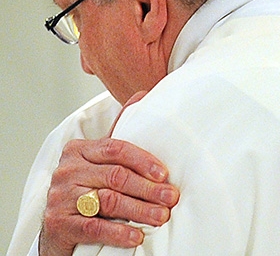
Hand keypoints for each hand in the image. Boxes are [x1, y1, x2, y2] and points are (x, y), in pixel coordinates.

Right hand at [39, 93, 179, 255]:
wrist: (57, 228)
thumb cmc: (87, 188)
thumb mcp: (100, 160)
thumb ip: (119, 131)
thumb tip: (143, 94)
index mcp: (78, 150)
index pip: (116, 148)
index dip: (143, 160)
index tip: (165, 173)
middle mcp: (67, 171)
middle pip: (116, 176)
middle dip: (148, 188)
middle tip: (171, 197)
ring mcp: (60, 197)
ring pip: (108, 201)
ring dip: (140, 210)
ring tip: (161, 216)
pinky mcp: (58, 223)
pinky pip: (94, 226)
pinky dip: (119, 232)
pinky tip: (137, 236)